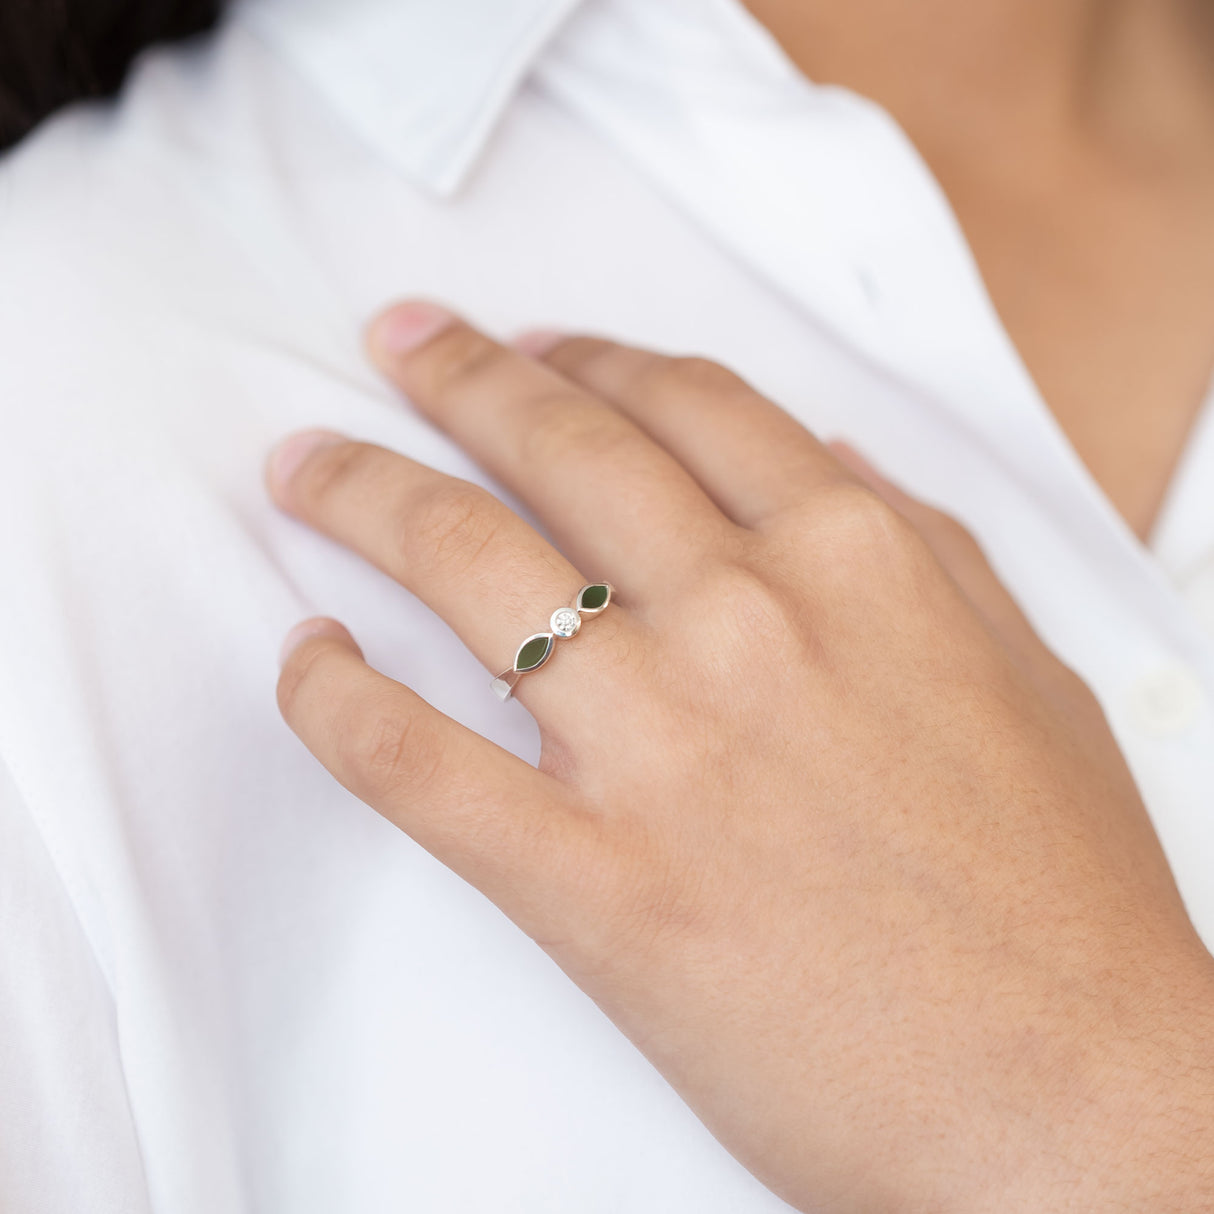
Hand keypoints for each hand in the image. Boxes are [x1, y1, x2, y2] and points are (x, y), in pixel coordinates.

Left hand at [266, 301, 1213, 1212]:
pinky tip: (305, 657)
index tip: (527, 349)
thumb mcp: (1028, 675)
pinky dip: (336, 703)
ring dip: (362, 494)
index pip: (686, 405)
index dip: (590, 359)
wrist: (1077, 1099)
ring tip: (304, 468)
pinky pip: (417, 766)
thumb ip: (927, 548)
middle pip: (558, 450)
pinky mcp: (594, 883)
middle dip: (456, 379)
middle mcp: (748, 621)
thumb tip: (827, 456)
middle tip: (394, 342)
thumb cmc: (1064, 897)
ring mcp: (661, 748)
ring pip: (464, 567)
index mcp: (859, 559)